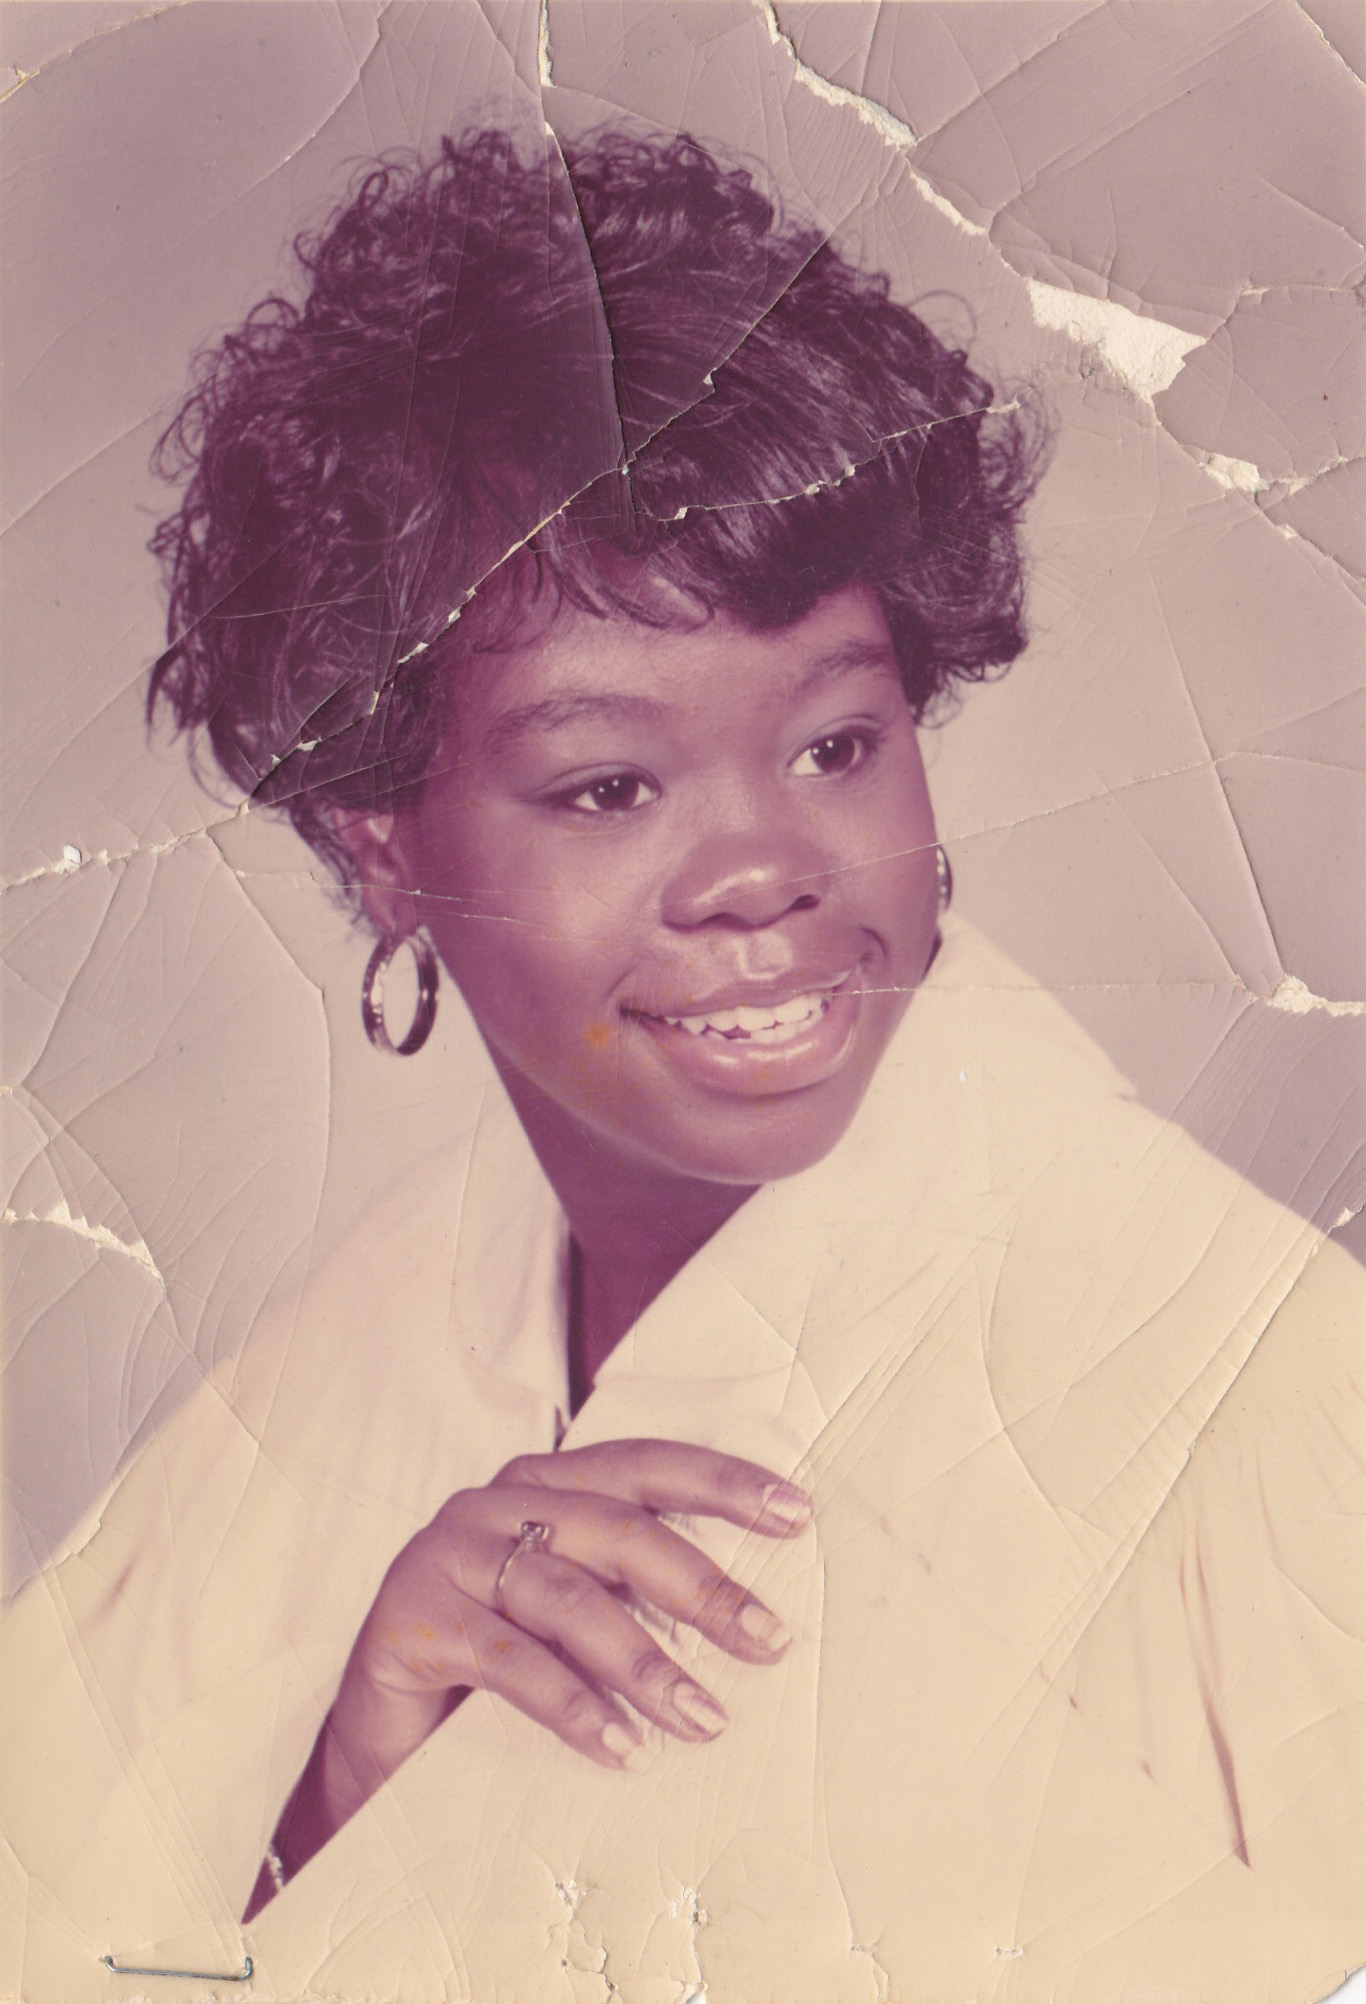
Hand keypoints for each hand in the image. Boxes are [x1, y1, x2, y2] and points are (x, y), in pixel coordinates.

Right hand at [255, 1440, 810, 1906]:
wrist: (383, 1734)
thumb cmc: (497, 1664)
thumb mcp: (573, 1614)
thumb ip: (632, 1591)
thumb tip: (753, 1619)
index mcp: (545, 1481)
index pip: (646, 1466)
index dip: (722, 1483)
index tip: (797, 1516)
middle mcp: (496, 1502)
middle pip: (616, 1529)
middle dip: (700, 1585)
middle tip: (768, 1640)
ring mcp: (449, 1553)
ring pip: (566, 1596)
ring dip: (644, 1661)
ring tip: (703, 1718)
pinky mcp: (413, 1618)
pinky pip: (507, 1658)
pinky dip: (570, 1703)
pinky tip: (619, 1748)